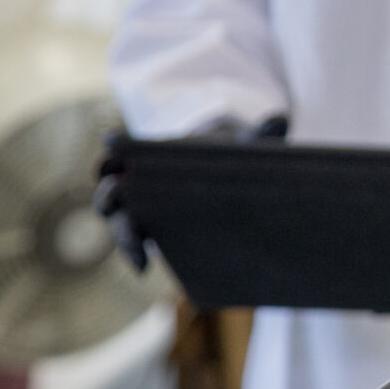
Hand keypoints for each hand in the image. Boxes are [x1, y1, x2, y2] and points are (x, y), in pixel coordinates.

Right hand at [95, 114, 287, 271]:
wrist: (223, 179)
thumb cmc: (224, 158)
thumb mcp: (239, 146)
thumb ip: (256, 136)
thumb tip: (281, 120)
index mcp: (149, 157)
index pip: (121, 153)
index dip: (113, 152)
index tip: (112, 149)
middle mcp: (136, 184)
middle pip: (111, 190)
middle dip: (108, 199)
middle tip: (115, 207)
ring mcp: (140, 211)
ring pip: (118, 223)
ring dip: (123, 237)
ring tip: (136, 256)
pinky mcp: (151, 232)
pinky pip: (135, 244)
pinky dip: (135, 254)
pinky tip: (144, 268)